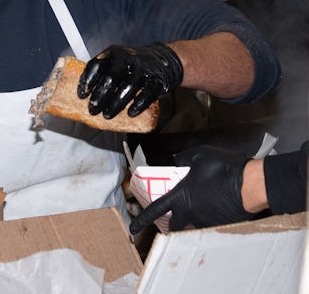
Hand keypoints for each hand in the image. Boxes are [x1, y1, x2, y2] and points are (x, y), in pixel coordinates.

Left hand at [77, 44, 182, 118]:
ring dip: (116, 104)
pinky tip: (130, 113)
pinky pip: (148, 93)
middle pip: (110, 78)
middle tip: (93, 109)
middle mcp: (127, 59)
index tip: (81, 95)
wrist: (160, 60)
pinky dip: (138, 104)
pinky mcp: (157, 80)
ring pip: (128, 87)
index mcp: (112, 54)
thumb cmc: (130, 65)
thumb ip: (100, 75)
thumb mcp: (113, 63)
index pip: (96, 65)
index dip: (87, 80)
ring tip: (107, 115)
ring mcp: (143, 69)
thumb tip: (81, 98)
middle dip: (100, 96)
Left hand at [129, 146, 255, 234]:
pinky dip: (213, 217)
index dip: (142, 220)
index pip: (155, 210)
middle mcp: (191, 213)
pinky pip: (212, 223)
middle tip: (172, 220)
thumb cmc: (223, 168)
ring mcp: (206, 221)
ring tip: (203, 207)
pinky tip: (220, 206)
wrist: (250, 184)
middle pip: (175, 225)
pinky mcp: (222, 225)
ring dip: (195, 218)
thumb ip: (183, 159)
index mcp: (180, 197)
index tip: (133, 229)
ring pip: (194, 224)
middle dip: (171, 224)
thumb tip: (177, 161)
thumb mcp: (198, 156)